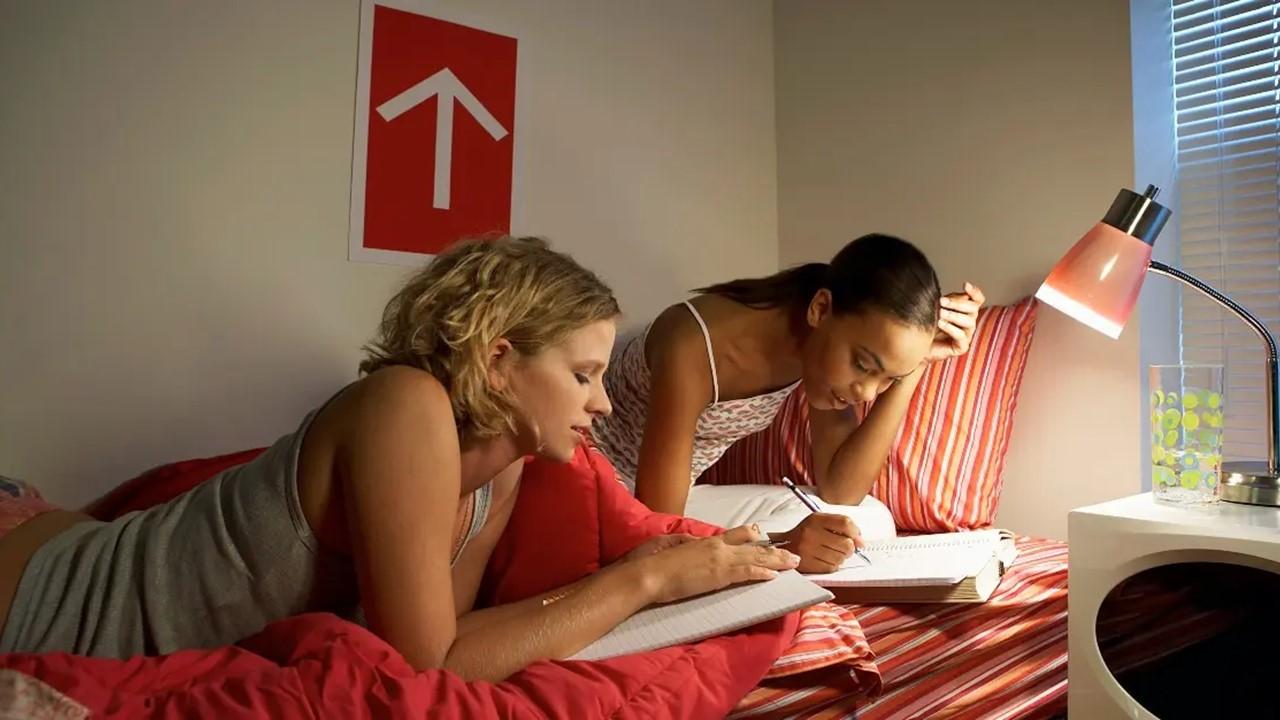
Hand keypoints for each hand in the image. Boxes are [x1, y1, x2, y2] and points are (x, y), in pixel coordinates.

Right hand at [634, 524, 800, 604]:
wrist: (648, 574)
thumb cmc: (653, 562)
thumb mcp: (671, 545)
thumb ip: (687, 543)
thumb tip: (695, 543)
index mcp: (704, 540)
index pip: (735, 535)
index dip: (752, 538)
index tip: (764, 539)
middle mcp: (717, 546)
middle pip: (752, 546)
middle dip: (774, 551)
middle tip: (792, 555)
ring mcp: (720, 560)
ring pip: (755, 558)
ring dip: (776, 562)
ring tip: (792, 564)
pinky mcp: (720, 575)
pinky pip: (747, 572)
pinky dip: (762, 573)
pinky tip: (774, 576)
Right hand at [778, 513, 862, 572]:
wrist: (782, 546)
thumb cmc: (806, 533)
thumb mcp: (821, 522)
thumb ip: (843, 526)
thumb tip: (861, 543)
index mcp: (816, 519)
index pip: (846, 523)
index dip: (855, 532)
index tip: (855, 538)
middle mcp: (811, 533)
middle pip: (847, 544)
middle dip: (848, 548)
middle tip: (841, 547)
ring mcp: (808, 550)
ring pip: (841, 558)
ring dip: (840, 557)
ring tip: (830, 553)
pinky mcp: (807, 565)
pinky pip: (831, 568)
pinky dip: (832, 565)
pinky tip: (824, 560)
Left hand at [928, 282, 984, 361]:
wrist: (916, 344)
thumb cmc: (925, 325)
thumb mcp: (936, 308)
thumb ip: (947, 300)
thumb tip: (955, 293)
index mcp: (965, 311)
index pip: (977, 300)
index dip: (974, 292)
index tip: (965, 285)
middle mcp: (968, 322)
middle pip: (973, 308)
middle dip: (958, 303)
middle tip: (942, 301)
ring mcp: (966, 335)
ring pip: (969, 322)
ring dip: (954, 315)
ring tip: (940, 313)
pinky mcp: (961, 347)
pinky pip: (961, 336)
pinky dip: (951, 328)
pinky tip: (940, 323)